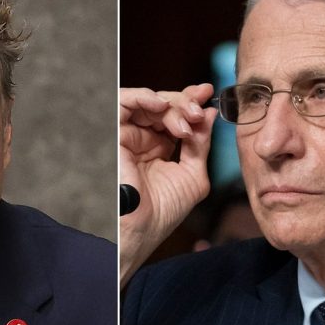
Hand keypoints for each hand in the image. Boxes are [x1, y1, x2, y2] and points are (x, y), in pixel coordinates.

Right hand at [120, 84, 216, 286]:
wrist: (140, 229)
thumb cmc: (163, 211)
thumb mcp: (193, 174)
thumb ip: (201, 144)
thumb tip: (209, 114)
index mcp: (160, 148)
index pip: (176, 116)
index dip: (192, 103)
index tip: (210, 95)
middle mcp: (143, 139)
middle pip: (165, 105)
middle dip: (186, 102)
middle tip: (200, 110)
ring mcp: (128, 135)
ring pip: (148, 102)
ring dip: (172, 104)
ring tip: (188, 118)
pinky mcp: (113, 133)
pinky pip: (124, 102)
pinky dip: (144, 98)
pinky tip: (163, 106)